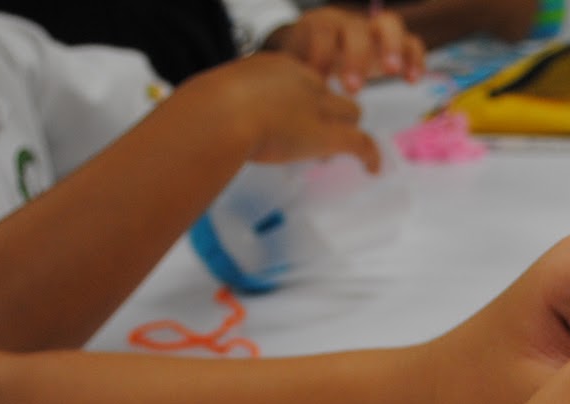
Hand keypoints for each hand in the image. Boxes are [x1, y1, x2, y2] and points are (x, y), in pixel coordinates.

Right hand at [196, 52, 382, 171]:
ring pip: (350, 113)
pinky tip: (375, 169)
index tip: (291, 116)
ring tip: (354, 153)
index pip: (298, 79)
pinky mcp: (326, 135)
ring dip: (349, 131)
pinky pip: (360, 142)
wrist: (222, 112)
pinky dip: (370, 155)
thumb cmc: (206, 111)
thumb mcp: (207, 102)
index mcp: (272, 68)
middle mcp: (301, 81)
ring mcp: (317, 107)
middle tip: (321, 138)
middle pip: (330, 92)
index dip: (300, 100)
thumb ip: (211, 111)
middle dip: (330, 112)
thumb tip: (194, 129)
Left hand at [264, 9, 427, 91]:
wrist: (314, 56)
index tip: (318, 84)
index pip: (321, 32)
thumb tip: (298, 131)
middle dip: (356, 57)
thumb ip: (296, 93)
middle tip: (353, 88)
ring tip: (393, 73)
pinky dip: (415, 57)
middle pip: (355, 28)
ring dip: (392, 48)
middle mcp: (347, 24)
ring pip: (389, 24)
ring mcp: (373, 31)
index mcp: (319, 27)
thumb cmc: (303, 71)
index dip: (321, 56)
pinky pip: (411, 42)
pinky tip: (412, 80)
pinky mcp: (393, 45)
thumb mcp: (294, 77)